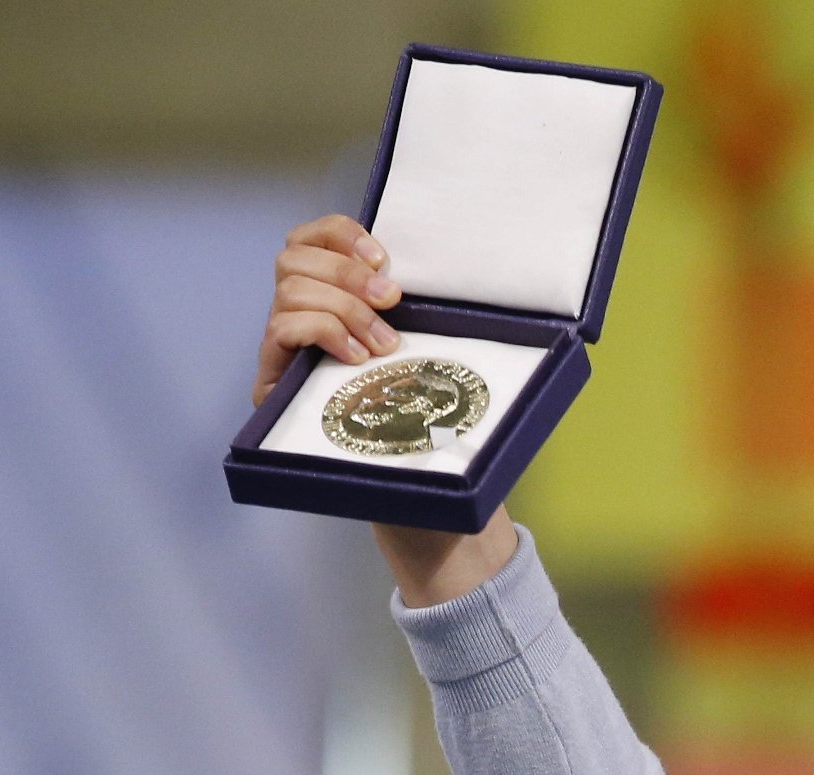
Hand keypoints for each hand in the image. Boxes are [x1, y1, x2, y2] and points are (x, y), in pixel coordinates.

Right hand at [253, 215, 516, 601]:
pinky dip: (323, 331)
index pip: (311, 237)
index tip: (383, 255)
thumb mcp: (442, 368)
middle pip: (291, 255)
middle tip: (391, 299)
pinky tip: (357, 358)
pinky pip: (281, 328)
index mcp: (333, 299)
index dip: (339, 233)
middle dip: (345, 270)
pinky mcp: (275, 384)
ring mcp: (284, 350)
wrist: (413, 501)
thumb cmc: (432, 430)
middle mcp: (299, 318)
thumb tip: (539, 318)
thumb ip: (446, 329)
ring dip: (342, 306)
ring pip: (288, 287)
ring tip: (381, 344)